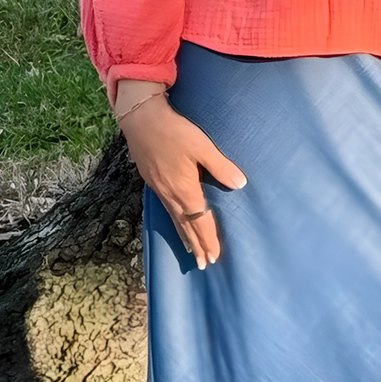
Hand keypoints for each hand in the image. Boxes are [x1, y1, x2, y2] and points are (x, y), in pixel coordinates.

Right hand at [114, 83, 246, 266]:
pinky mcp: (152, 180)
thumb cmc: (174, 130)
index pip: (199, 221)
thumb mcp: (202, 146)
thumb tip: (239, 185)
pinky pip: (166, 208)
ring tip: (191, 251)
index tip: (214, 256)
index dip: (208, 238)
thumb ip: (221, 167)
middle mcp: (169, 193)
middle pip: (185, 225)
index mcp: (183, 188)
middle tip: (204, 263)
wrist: (140, 118)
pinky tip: (176, 221)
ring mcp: (158, 188)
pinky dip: (174, 221)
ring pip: (174, 218)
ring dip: (184, 236)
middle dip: (196, 245)